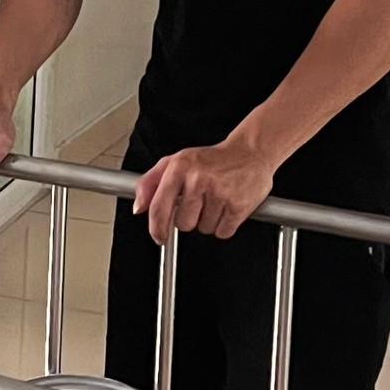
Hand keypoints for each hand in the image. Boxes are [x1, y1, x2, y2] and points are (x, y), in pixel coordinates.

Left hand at [133, 138, 276, 243]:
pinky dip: (224, 225)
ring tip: (215, 200)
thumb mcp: (175, 162)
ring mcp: (219, 193)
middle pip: (182, 224)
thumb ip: (150, 183)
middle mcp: (198, 179)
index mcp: (179, 168)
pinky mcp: (238, 206)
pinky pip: (222, 232)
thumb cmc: (211, 159)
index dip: (156, 228)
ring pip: (203, 229)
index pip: (159, 208)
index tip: (158, 237)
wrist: (250, 152)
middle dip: (189, 218)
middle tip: (199, 201)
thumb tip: (138, 207)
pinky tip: (226, 207)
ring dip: (208, 221)